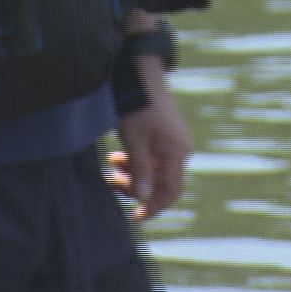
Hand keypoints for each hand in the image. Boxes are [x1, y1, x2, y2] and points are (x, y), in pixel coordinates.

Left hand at [107, 55, 191, 220]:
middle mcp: (179, 149)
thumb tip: (144, 199)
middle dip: (136, 187)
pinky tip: (116, 155)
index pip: (171, 191)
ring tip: (111, 168)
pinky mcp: (163, 133)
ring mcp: (172, 140)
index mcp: (176, 153)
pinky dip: (134, 159)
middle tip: (112, 184)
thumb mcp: (134, 142)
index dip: (154, 207)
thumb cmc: (137, 107)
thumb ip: (140, 172)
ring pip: (153, 168)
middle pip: (160, 181)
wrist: (140, 75)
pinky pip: (151, 155)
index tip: (135, 216)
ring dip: (132, 173)